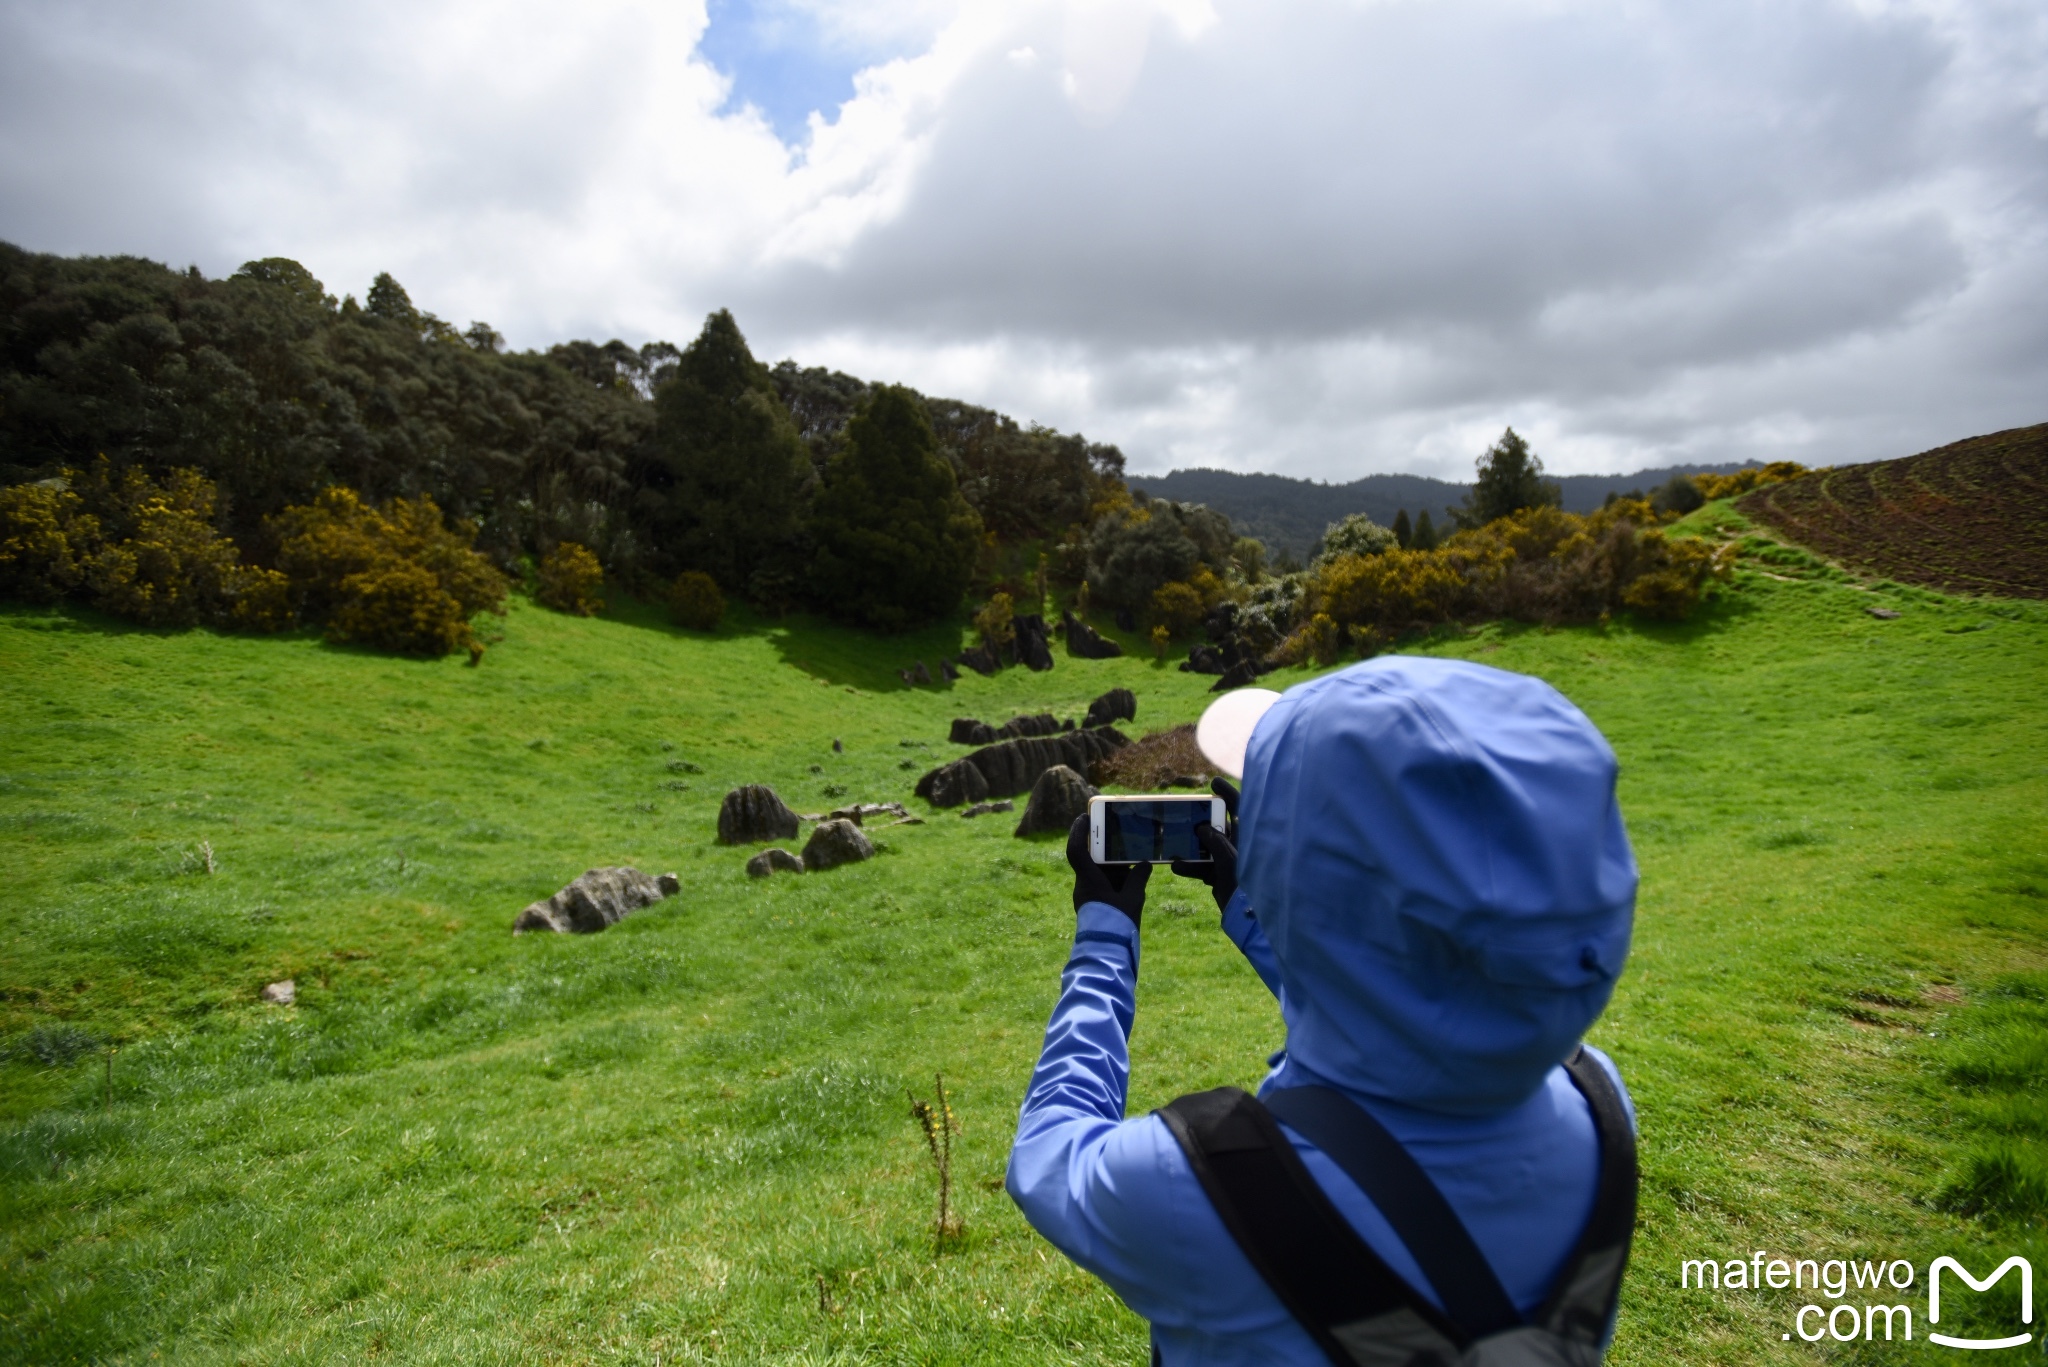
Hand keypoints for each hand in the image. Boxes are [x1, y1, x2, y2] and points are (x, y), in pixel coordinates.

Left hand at [1067, 815, 1151, 926]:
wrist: (1107, 954)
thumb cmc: (1117, 924)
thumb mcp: (1132, 898)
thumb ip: (1138, 878)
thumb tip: (1144, 864)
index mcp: (1088, 880)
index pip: (1076, 850)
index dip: (1078, 831)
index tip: (1084, 817)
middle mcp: (1084, 886)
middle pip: (1091, 860)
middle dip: (1106, 849)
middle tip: (1121, 837)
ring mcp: (1087, 897)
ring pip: (1098, 873)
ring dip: (1114, 866)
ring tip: (1134, 858)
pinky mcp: (1093, 906)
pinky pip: (1102, 885)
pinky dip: (1115, 879)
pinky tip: (1133, 879)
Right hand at [1171, 778, 1239, 913]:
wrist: (1248, 921)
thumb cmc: (1245, 889)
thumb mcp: (1229, 862)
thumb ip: (1217, 843)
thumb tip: (1203, 828)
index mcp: (1249, 838)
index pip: (1241, 808)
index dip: (1229, 792)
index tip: (1215, 782)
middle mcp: (1241, 846)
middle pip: (1221, 825)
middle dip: (1202, 821)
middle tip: (1188, 814)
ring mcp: (1232, 861)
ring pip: (1210, 846)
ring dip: (1193, 847)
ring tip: (1175, 844)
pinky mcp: (1223, 875)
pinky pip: (1205, 865)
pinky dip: (1193, 866)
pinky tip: (1177, 867)